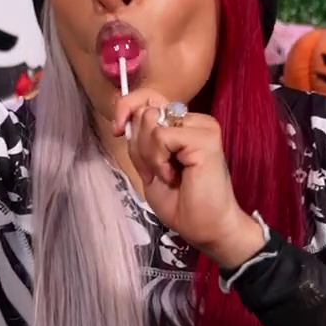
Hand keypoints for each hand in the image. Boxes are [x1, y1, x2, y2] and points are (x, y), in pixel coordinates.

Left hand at [111, 89, 264, 268]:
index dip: (127, 110)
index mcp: (182, 123)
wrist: (205, 227)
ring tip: (167, 175)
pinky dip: (158, 160)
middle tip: (155, 172)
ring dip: (148, 155)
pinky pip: (162, 135)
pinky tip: (174, 177)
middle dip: (138, 146)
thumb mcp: (148, 165)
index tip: (119, 132)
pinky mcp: (206, 137)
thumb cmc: (180, 202)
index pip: (148, 98)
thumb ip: (140, 139)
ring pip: (151, 120)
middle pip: (145, 111)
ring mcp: (202, 126)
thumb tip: (123, 117)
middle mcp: (194, 119)